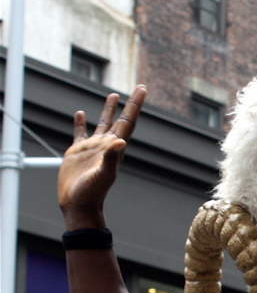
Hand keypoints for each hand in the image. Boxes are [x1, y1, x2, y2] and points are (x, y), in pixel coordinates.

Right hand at [58, 85, 145, 226]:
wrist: (78, 204)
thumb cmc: (93, 192)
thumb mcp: (103, 174)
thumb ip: (111, 157)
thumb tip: (121, 141)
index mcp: (116, 148)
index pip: (129, 121)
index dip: (135, 105)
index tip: (142, 89)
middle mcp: (107, 145)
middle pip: (120, 119)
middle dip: (129, 104)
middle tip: (138, 88)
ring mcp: (92, 147)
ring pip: (103, 123)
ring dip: (108, 110)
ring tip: (113, 95)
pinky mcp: (77, 152)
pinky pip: (80, 132)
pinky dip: (80, 123)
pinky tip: (79, 113)